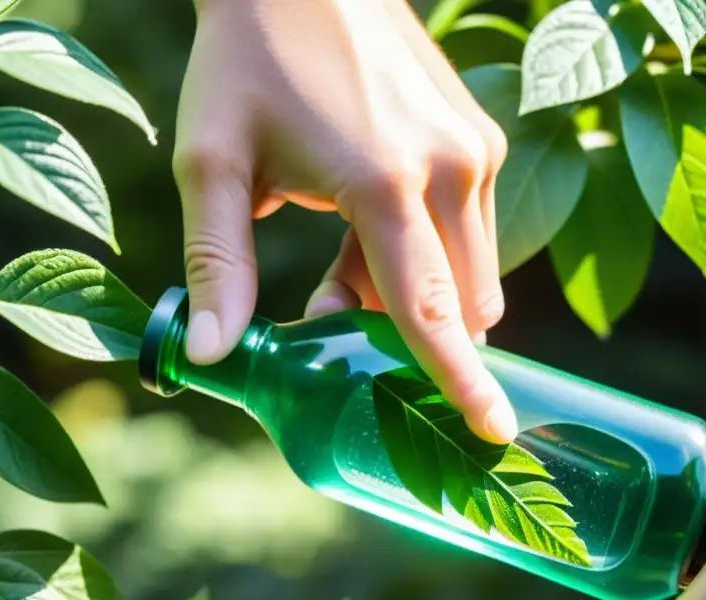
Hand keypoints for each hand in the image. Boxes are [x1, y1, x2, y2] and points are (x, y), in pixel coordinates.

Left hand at [173, 0, 515, 442]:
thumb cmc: (247, 61)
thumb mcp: (214, 162)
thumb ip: (219, 265)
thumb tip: (211, 356)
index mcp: (387, 183)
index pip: (432, 311)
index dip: (461, 381)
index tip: (495, 431)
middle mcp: (454, 171)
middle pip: (460, 305)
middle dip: (407, 331)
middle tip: (327, 301)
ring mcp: (478, 152)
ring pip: (472, 273)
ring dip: (415, 291)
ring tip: (339, 246)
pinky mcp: (482, 140)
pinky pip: (474, 231)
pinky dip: (429, 252)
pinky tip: (369, 211)